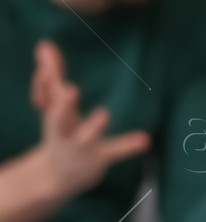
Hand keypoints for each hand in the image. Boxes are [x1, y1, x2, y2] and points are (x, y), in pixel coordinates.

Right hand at [29, 41, 149, 195]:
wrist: (56, 177)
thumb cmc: (59, 131)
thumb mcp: (53, 105)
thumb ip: (51, 76)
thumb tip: (44, 44)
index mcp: (52, 115)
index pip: (45, 94)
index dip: (43, 79)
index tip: (46, 56)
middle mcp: (62, 130)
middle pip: (57, 116)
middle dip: (63, 103)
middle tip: (70, 88)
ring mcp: (81, 146)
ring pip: (85, 136)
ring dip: (93, 125)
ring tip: (105, 112)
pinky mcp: (99, 157)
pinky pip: (115, 151)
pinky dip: (129, 145)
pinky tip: (145, 140)